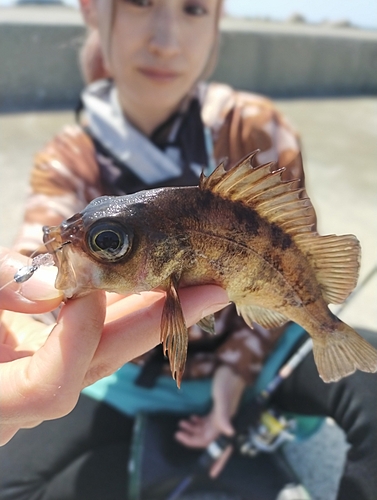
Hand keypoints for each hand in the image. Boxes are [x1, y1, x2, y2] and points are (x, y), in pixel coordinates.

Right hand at [0, 247, 228, 444]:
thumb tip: (53, 290)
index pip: (50, 389)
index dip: (75, 341)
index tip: (84, 290)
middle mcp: (22, 398)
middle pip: (102, 365)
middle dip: (156, 324)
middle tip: (210, 290)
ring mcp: (38, 376)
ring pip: (104, 349)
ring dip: (149, 311)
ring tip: (193, 282)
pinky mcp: (47, 354)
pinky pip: (93, 336)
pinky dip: (119, 307)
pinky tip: (149, 283)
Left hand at [175, 365, 245, 476]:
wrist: (231, 368)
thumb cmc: (227, 382)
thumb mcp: (222, 398)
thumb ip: (223, 415)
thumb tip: (229, 433)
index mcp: (225, 423)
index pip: (220, 448)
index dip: (217, 462)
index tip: (210, 473)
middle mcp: (223, 423)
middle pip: (207, 439)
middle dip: (192, 440)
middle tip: (178, 434)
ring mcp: (220, 416)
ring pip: (205, 431)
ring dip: (192, 431)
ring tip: (180, 426)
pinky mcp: (217, 409)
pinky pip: (206, 422)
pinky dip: (196, 423)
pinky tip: (190, 419)